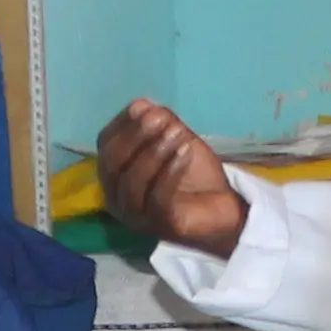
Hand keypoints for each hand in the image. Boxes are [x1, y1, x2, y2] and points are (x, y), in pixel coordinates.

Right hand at [97, 102, 249, 254]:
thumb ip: (159, 122)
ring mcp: (136, 215)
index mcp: (116, 175)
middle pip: (112, 165)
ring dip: (154, 152)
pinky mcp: (159, 226)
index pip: (105, 146)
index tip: (144, 107)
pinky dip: (170, 171)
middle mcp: (117, 197)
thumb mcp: (176, 140)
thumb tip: (140, 105)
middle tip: (160, 119)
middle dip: (135, 137)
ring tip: (178, 133)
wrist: (225, 209)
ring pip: (133, 182)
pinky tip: (185, 152)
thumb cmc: (194, 175)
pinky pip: (157, 197)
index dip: (123, 124)